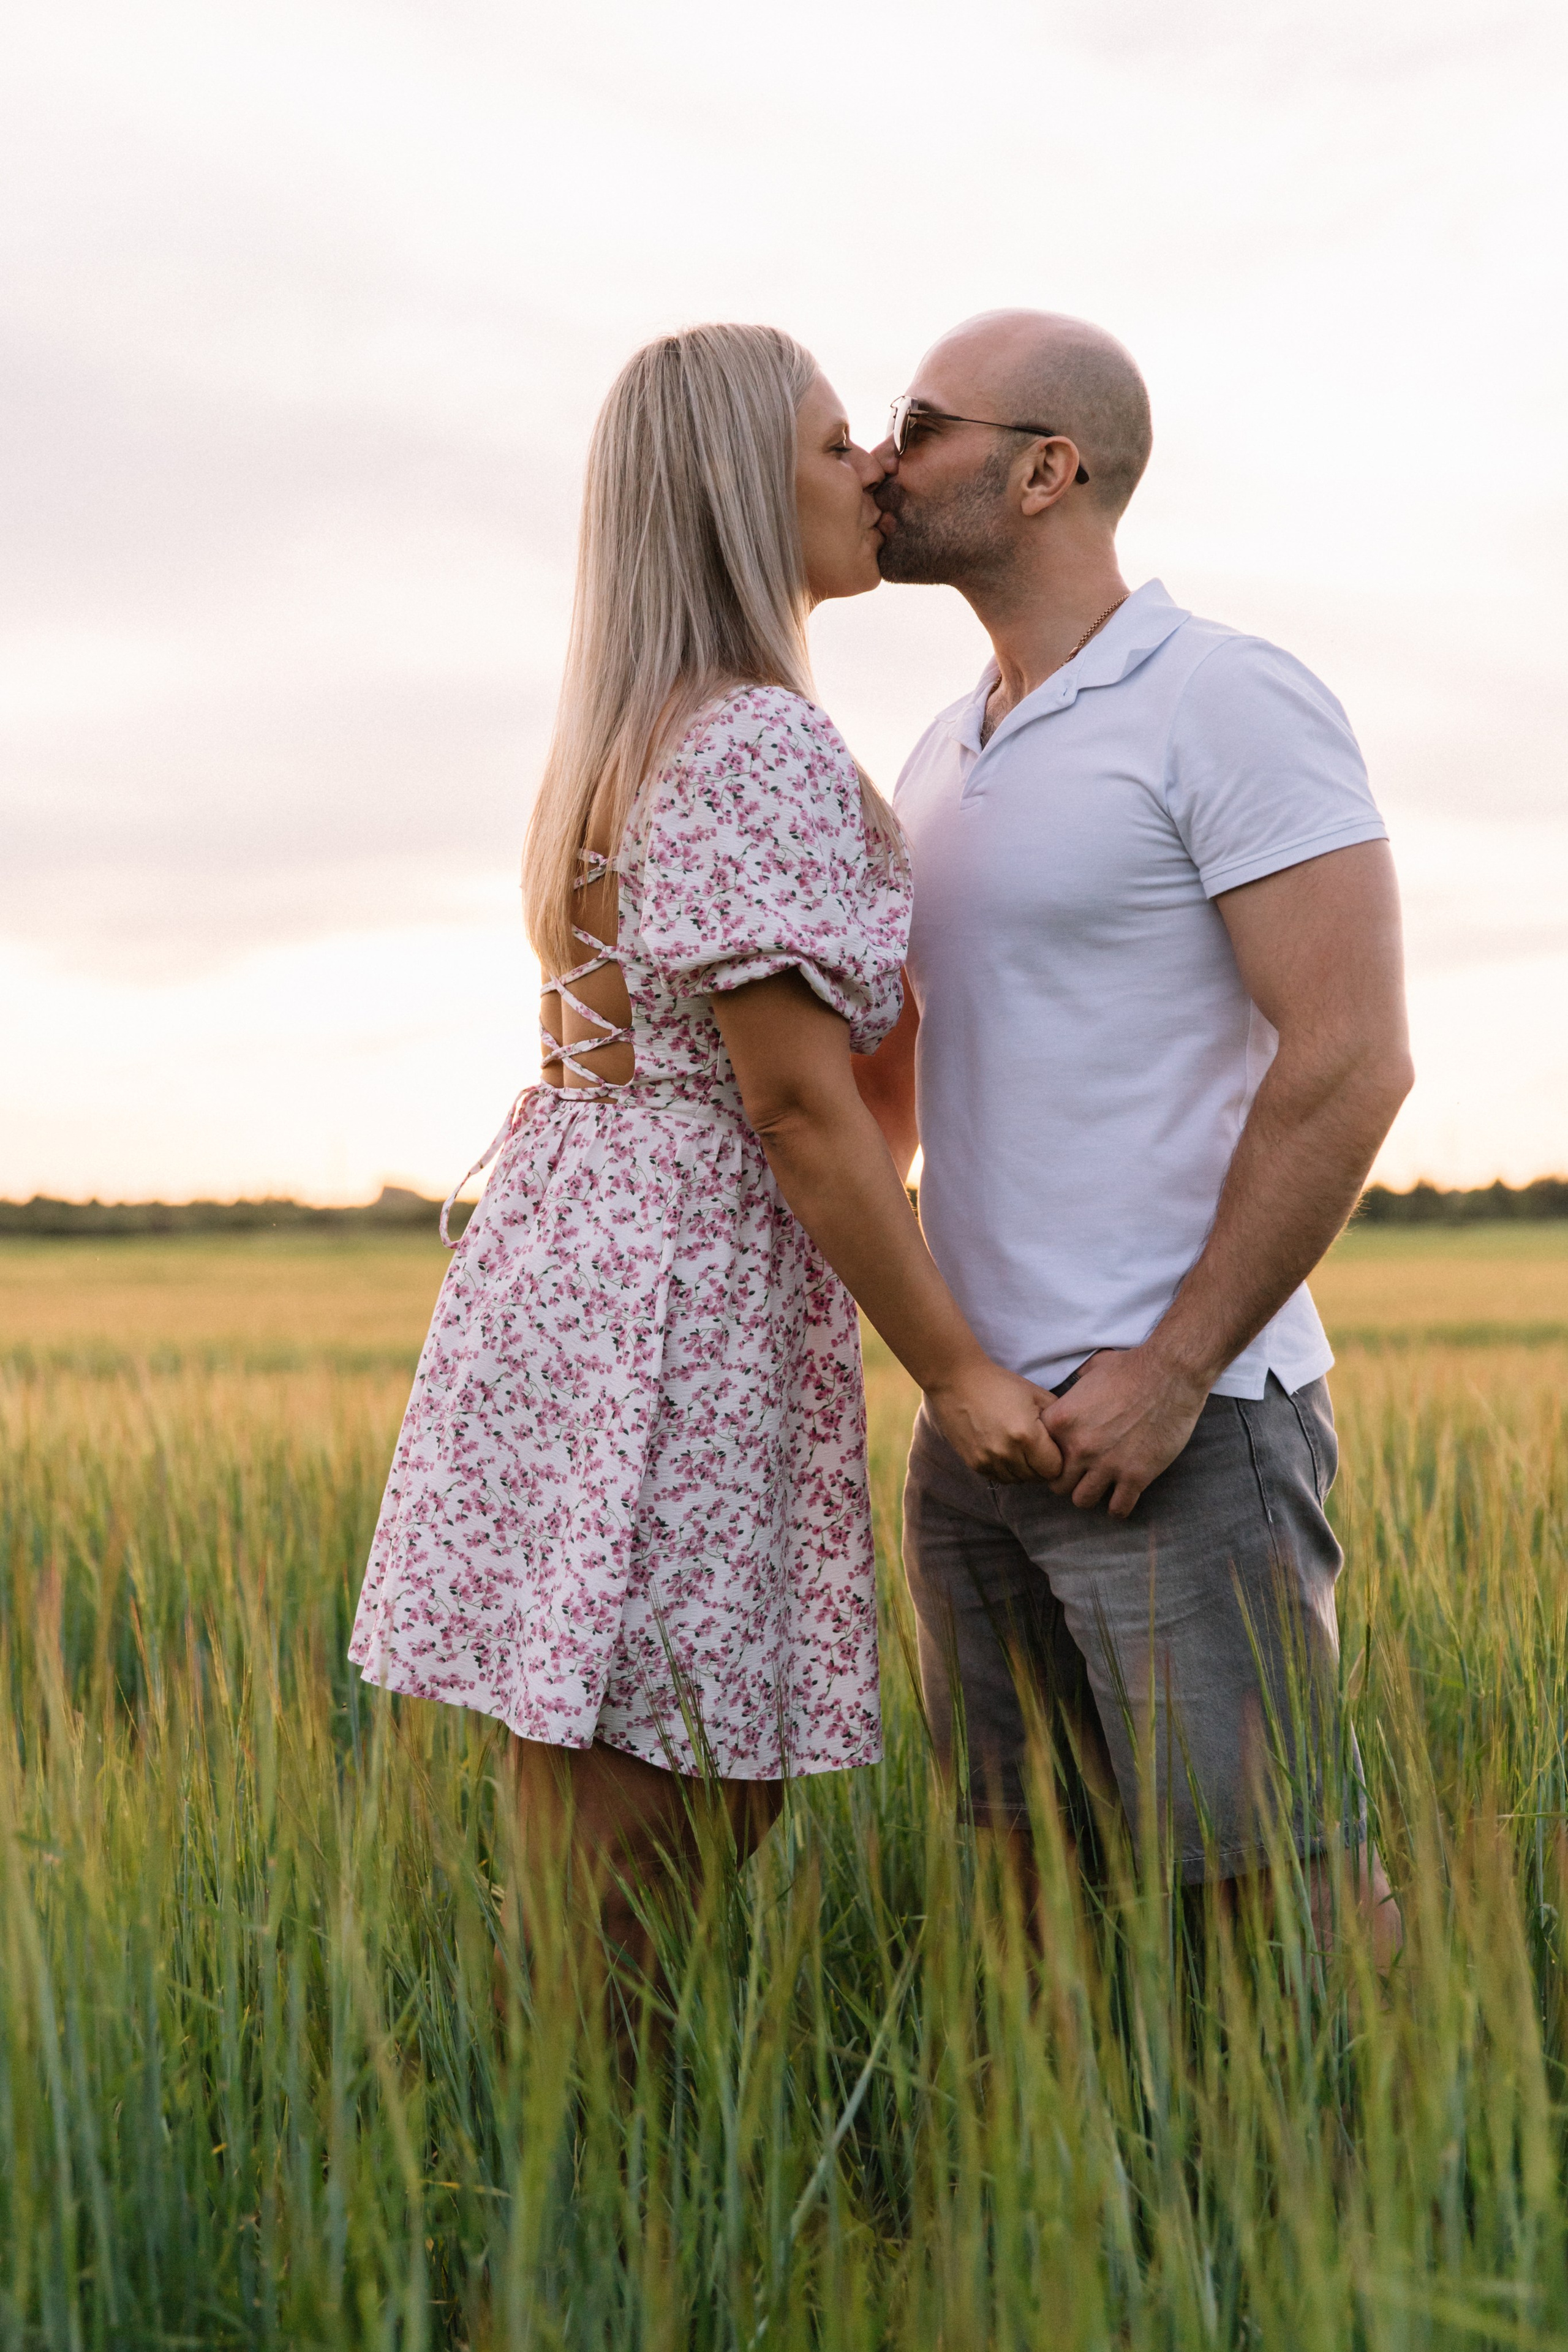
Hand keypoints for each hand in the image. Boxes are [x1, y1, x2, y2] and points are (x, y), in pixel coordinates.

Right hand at [926, 1360, 1062, 1483]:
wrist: (957, 1381)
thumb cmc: (1000, 1384)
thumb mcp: (1036, 1394)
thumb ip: (1058, 1419)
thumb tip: (1071, 1439)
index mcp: (1027, 1436)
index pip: (1055, 1469)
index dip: (1059, 1460)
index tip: (1054, 1449)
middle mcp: (1007, 1453)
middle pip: (1037, 1478)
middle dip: (1042, 1466)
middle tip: (1040, 1449)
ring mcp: (988, 1460)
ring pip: (1018, 1481)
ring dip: (1024, 1470)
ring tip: (1022, 1451)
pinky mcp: (974, 1463)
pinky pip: (999, 1478)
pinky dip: (1006, 1470)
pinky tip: (1006, 1452)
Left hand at [1040, 1346, 1208, 1517]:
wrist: (1170, 1374)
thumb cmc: (1131, 1367)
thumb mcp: (1091, 1371)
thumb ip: (1076, 1385)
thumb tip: (1075, 1381)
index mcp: (1061, 1421)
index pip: (1039, 1455)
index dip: (1051, 1458)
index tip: (1064, 1457)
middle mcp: (1078, 1447)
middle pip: (1057, 1485)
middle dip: (1069, 1481)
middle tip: (1082, 1475)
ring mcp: (1106, 1464)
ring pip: (1082, 1501)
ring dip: (1091, 1495)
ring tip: (1101, 1487)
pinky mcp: (1135, 1476)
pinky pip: (1118, 1509)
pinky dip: (1118, 1507)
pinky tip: (1123, 1496)